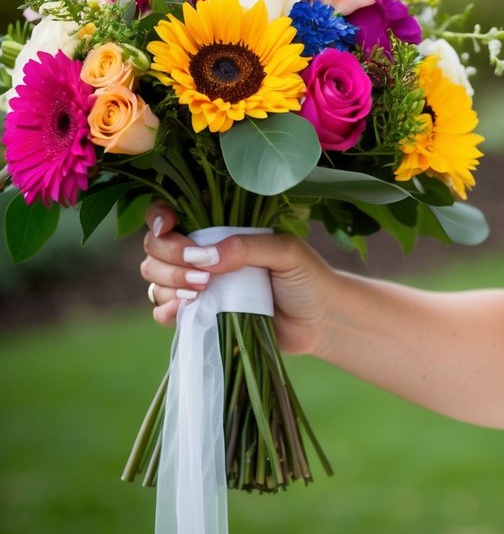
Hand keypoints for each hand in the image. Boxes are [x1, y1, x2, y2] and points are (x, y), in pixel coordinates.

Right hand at [140, 201, 333, 353]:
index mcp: (220, 226)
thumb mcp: (285, 252)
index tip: (169, 228)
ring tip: (200, 292)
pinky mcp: (199, 314)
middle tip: (203, 273)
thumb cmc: (307, 276)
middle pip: (155, 245)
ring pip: (154, 276)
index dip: (159, 217)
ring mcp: (197, 283)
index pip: (171, 212)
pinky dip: (166, 310)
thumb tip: (206, 257)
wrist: (319, 321)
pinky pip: (163, 310)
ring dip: (168, 282)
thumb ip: (248, 248)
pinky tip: (185, 311)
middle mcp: (202, 251)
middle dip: (169, 256)